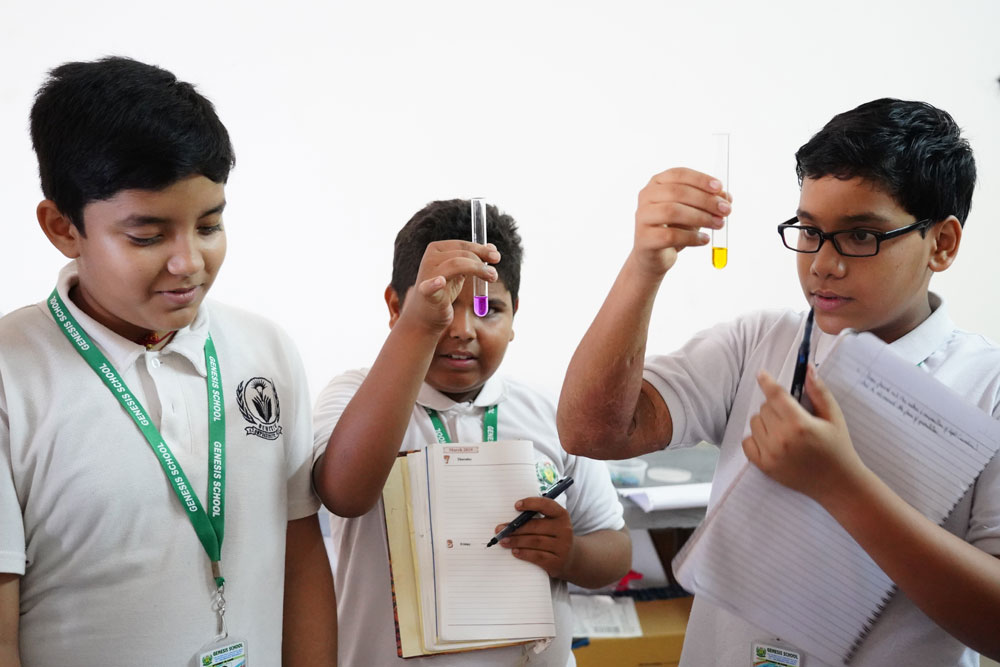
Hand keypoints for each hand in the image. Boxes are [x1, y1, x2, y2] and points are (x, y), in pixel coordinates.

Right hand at [400, 240, 498, 331]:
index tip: (496, 257)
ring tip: (491, 277)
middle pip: (462, 254)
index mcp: (437, 249)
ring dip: (477, 269)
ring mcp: (427, 275)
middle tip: (494, 274)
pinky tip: (440, 282)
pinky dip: (434, 284)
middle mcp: (431, 258)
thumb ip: (475, 259)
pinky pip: (429, 287)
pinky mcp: (426, 293)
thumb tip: (492, 248)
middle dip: (481, 262)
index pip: (463, 245)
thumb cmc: (444, 290)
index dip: (481, 250)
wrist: (427, 314)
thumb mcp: (461, 272)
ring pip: (456, 265)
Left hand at [494, 496, 574, 578]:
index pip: (546, 505)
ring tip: (503, 541)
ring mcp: (562, 547)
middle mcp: (564, 530)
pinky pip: (537, 557)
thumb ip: (536, 518)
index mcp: (561, 515)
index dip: (531, 503)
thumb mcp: (551, 523)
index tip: (516, 505)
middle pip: (536, 526)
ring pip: (535, 542)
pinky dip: (524, 553)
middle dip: (515, 527)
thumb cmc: (553, 536)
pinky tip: (514, 551)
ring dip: (516, 541)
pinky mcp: (557, 562)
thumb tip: (511, 520)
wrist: (571, 558)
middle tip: (500, 529)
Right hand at [631, 167, 730, 277]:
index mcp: (657, 183)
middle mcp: (646, 197)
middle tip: (726, 210)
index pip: (678, 174)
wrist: (654, 256)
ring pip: (672, 212)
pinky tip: (704, 240)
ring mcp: (642, 217)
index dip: (700, 179)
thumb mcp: (694, 211)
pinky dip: (692, 238)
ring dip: (700, 217)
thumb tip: (726, 197)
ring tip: (718, 224)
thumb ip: (709, 201)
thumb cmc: (674, 228)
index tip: (719, 188)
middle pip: (677, 192)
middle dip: (705, 200)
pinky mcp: (644, 238)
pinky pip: (670, 236)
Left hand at [742, 366, 868, 504]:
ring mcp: (771, 454)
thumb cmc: (838, 448)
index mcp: (800, 424)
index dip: (767, 382)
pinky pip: (747, 442)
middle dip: (775, 406)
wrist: (838, 484)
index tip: (761, 374)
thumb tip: (807, 368)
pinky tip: (772, 441)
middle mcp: (782, 439)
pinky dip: (755, 439)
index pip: (775, 395)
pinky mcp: (764, 467)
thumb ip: (819, 391)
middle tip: (791, 415)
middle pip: (764, 408)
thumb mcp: (834, 417)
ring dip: (765, 422)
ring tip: (784, 430)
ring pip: (754, 423)